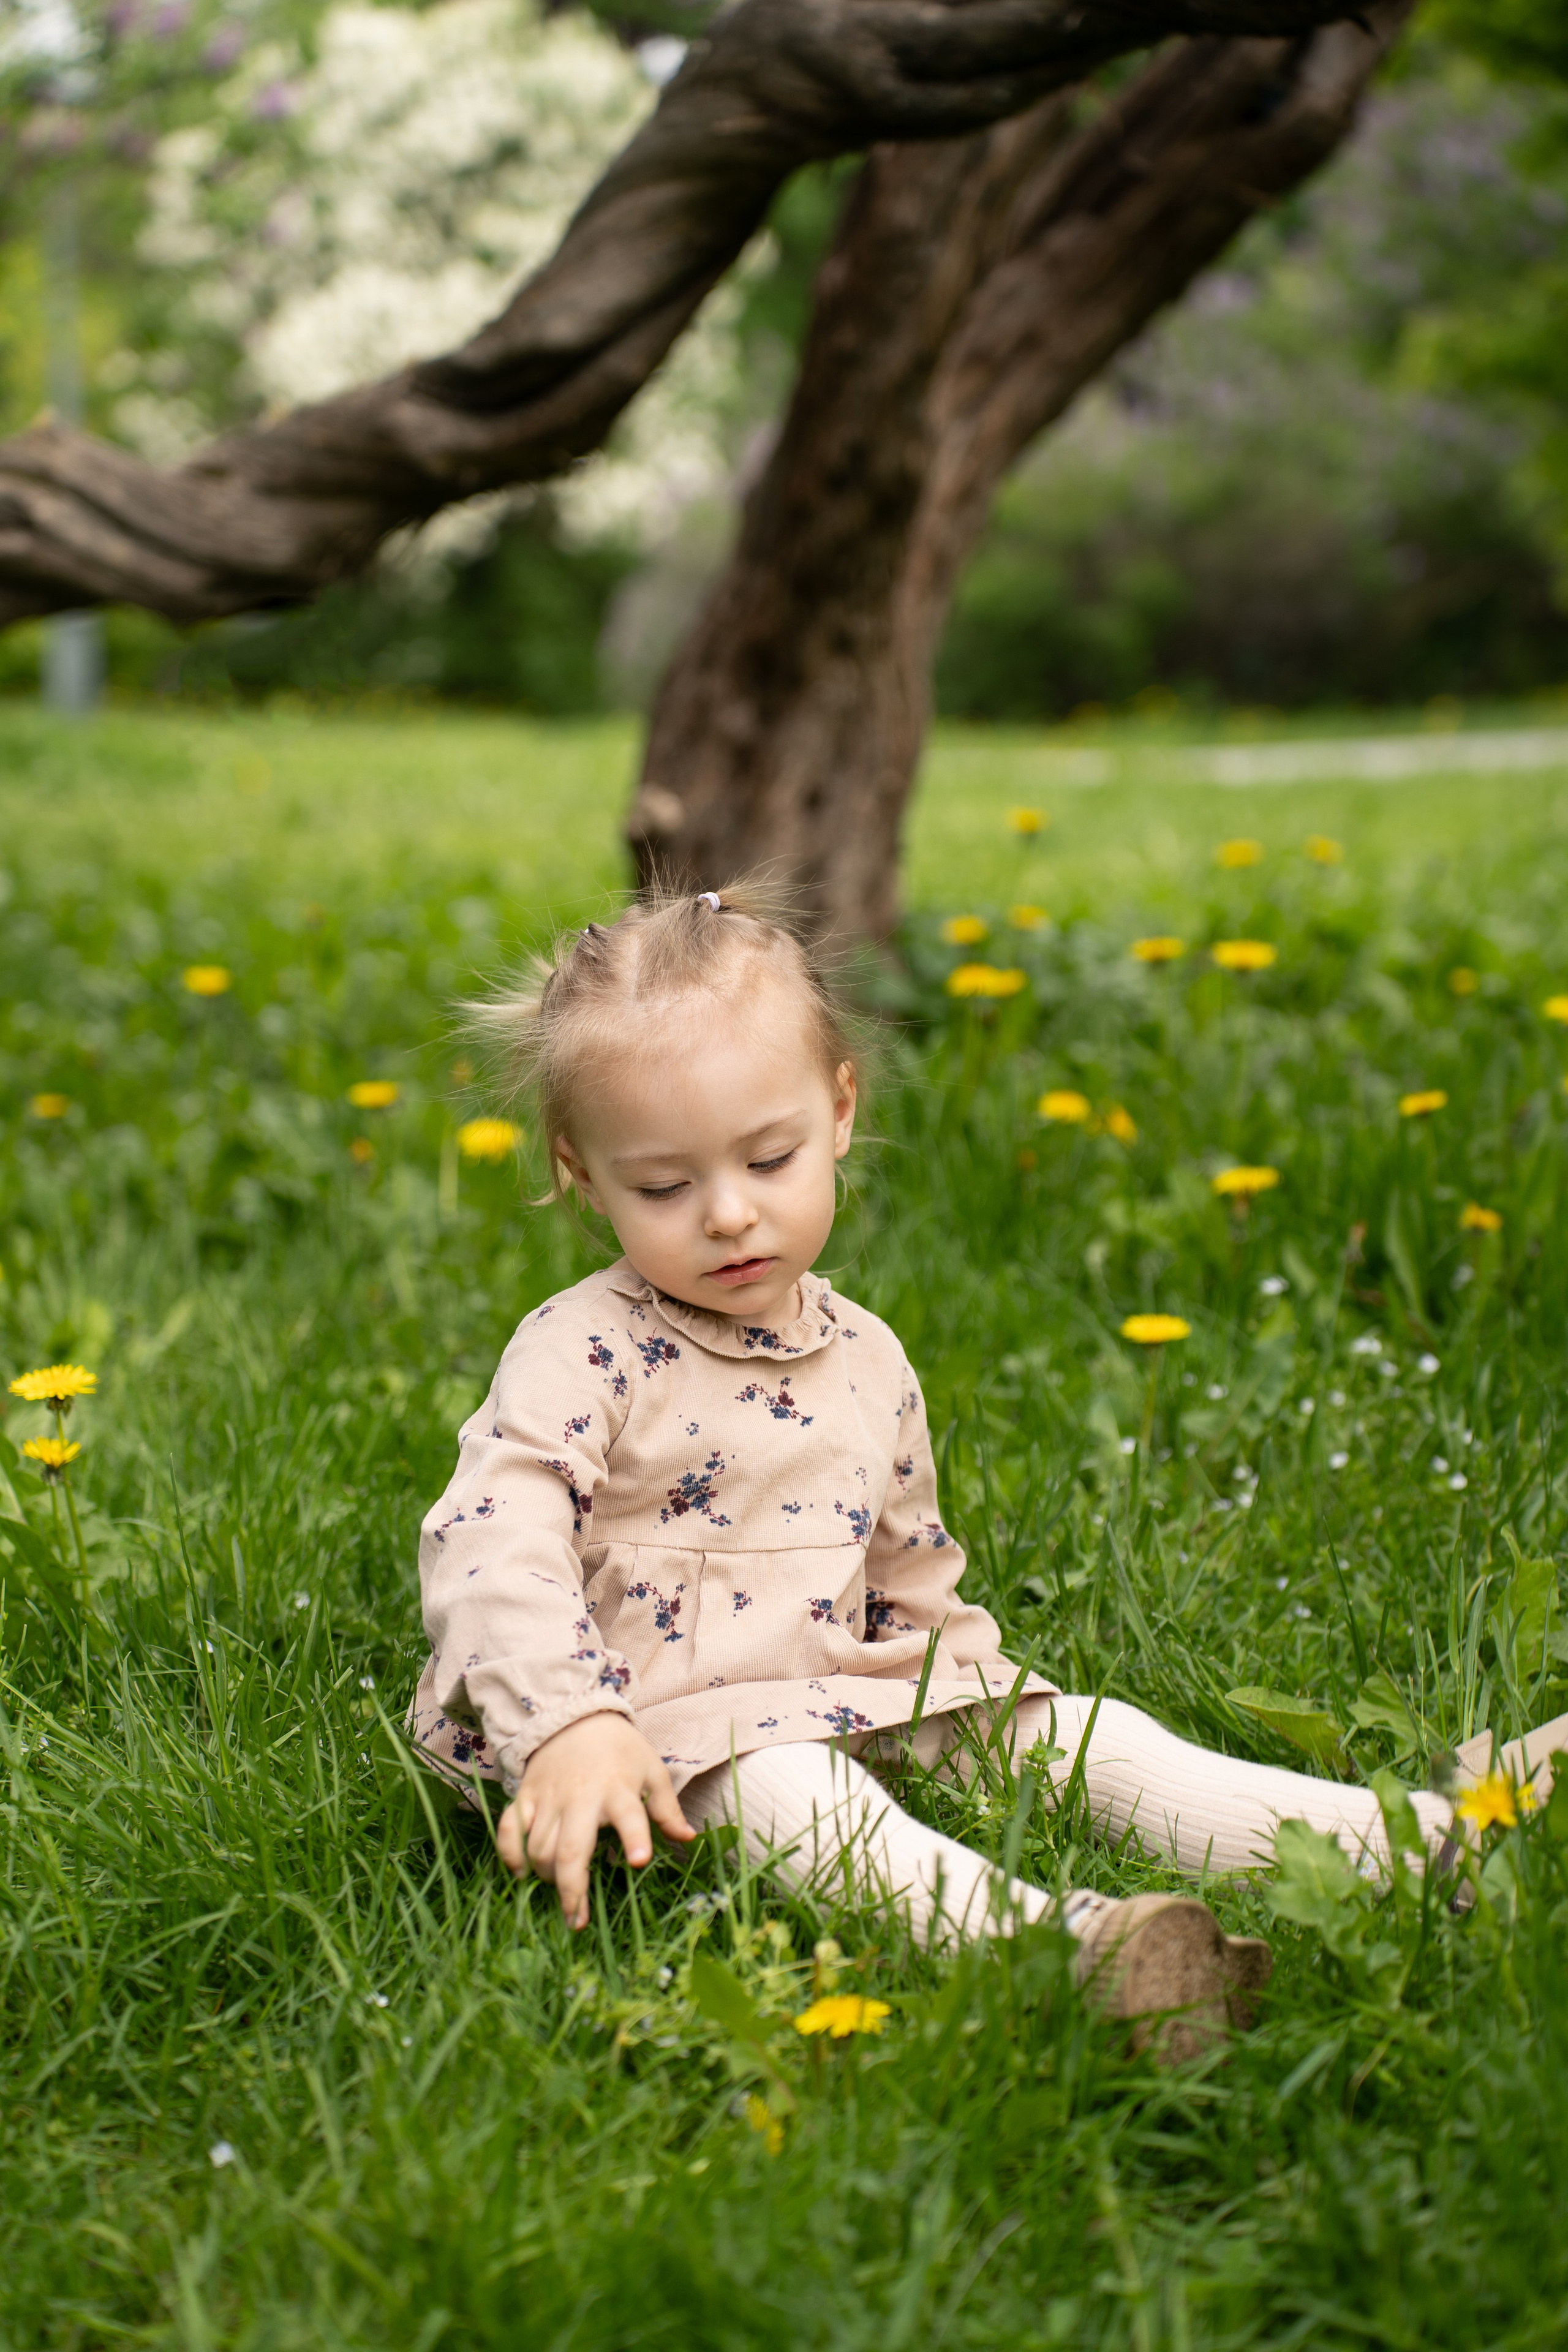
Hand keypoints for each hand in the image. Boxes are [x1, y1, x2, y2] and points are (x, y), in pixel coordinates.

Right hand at [498, 1712, 696, 1928]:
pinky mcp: (526, 1796)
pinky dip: (511, 1854)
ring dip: (548, 1876)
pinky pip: (509, 1830)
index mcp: (617, 1789)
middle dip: (572, 1888)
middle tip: (577, 1919)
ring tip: (563, 1892)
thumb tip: (688, 1839)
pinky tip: (522, 1873)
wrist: (573, 1716)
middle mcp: (581, 1797)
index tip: (640, 1861)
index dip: (635, 1837)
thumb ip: (666, 1808)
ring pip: (540, 1848)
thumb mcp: (651, 1769)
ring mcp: (549, 1798)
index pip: (629, 1815)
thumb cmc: (618, 1749)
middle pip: (572, 1849)